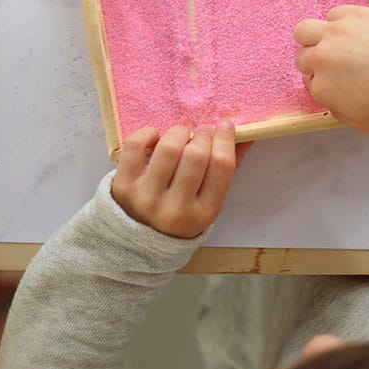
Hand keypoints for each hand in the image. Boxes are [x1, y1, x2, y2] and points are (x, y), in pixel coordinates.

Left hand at [111, 122, 249, 238]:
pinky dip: (148, 134)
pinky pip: (136, 146)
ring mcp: (147, 198)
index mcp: (204, 214)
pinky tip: (156, 138)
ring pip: (169, 148)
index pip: (222, 166)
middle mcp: (175, 209)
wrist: (138, 242)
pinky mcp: (123, 186)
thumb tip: (246, 134)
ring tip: (181, 135)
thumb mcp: (208, 202)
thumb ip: (226, 170)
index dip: (225, 139)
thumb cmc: (181, 215)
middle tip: (201, 133)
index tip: (224, 126)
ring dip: (179, 132)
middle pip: (196, 155)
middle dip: (202, 135)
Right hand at [294, 6, 368, 133]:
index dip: (324, 80)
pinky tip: (355, 29)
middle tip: (336, 62)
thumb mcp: (362, 124)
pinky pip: (333, 14)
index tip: (337, 78)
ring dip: (313, 37)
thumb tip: (333, 100)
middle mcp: (321, 59)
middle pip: (303, 57)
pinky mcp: (350, 13)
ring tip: (331, 40)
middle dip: (315, 61)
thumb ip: (339, 111)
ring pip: (304, 31)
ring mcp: (333, 33)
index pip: (310, 82)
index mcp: (322, 88)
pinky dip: (339, 21)